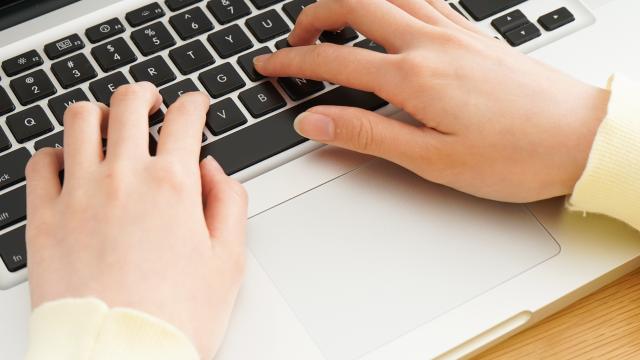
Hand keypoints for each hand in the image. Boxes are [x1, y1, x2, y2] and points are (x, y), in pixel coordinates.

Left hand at [25, 83, 246, 357]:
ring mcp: (78, 194)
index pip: (186, 118)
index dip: (196, 103)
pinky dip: (56, 154)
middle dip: (146, 93)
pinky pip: (40, 163)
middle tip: (152, 103)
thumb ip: (229, 201)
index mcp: (173, 186)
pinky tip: (69, 165)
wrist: (119, 357)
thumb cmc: (176, 317)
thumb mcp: (229, 260)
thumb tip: (212, 169)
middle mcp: (124, 178)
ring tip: (108, 124)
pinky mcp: (44, 218)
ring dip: (99, 113)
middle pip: (129, 103)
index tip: (196, 106)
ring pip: (79, 119)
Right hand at [254, 0, 610, 201]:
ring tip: (333, 20)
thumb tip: (314, 121)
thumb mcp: (432, 159)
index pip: (335, 60)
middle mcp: (432, 43)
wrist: (581, 137)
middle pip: (356, 5)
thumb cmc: (515, 155)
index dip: (294, 62)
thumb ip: (367, 134)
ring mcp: (455, 32)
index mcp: (415, 78)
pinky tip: (390, 11)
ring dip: (352, 1)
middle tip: (295, 38)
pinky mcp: (474, 33)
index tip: (270, 66)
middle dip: (315, 16)